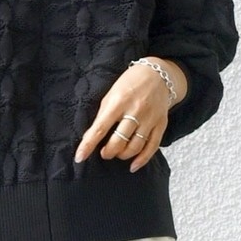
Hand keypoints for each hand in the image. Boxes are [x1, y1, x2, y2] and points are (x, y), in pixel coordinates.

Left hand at [74, 57, 187, 171]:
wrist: (159, 74)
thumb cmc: (130, 84)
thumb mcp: (112, 93)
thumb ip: (103, 114)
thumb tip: (91, 137)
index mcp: (118, 102)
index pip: (100, 128)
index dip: (88, 145)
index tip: (79, 157)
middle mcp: (135, 111)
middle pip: (118, 141)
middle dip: (108, 152)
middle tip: (104, 152)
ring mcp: (149, 119)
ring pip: (134, 147)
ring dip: (122, 155)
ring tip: (117, 153)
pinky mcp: (161, 124)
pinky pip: (152, 147)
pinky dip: (141, 160)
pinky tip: (133, 166)